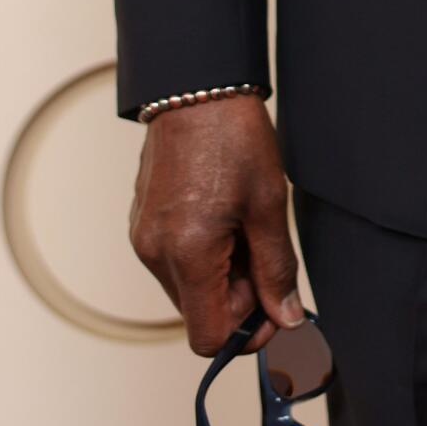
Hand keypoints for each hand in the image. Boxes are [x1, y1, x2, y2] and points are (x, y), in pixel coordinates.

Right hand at [128, 93, 306, 353]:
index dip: (245, 332)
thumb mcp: (268, 206)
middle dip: (235, 300)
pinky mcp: (141, 223)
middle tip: (263, 257)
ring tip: (243, 230)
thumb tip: (285, 317)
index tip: (271, 306)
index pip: (208, 337)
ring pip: (186, 290)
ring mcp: (143, 237)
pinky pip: (172, 263)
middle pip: (197, 315)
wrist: (196, 88)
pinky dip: (200, 257)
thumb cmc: (233, 138)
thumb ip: (275, 270)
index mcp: (187, 254)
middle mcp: (155, 253)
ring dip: (219, 277)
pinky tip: (222, 220)